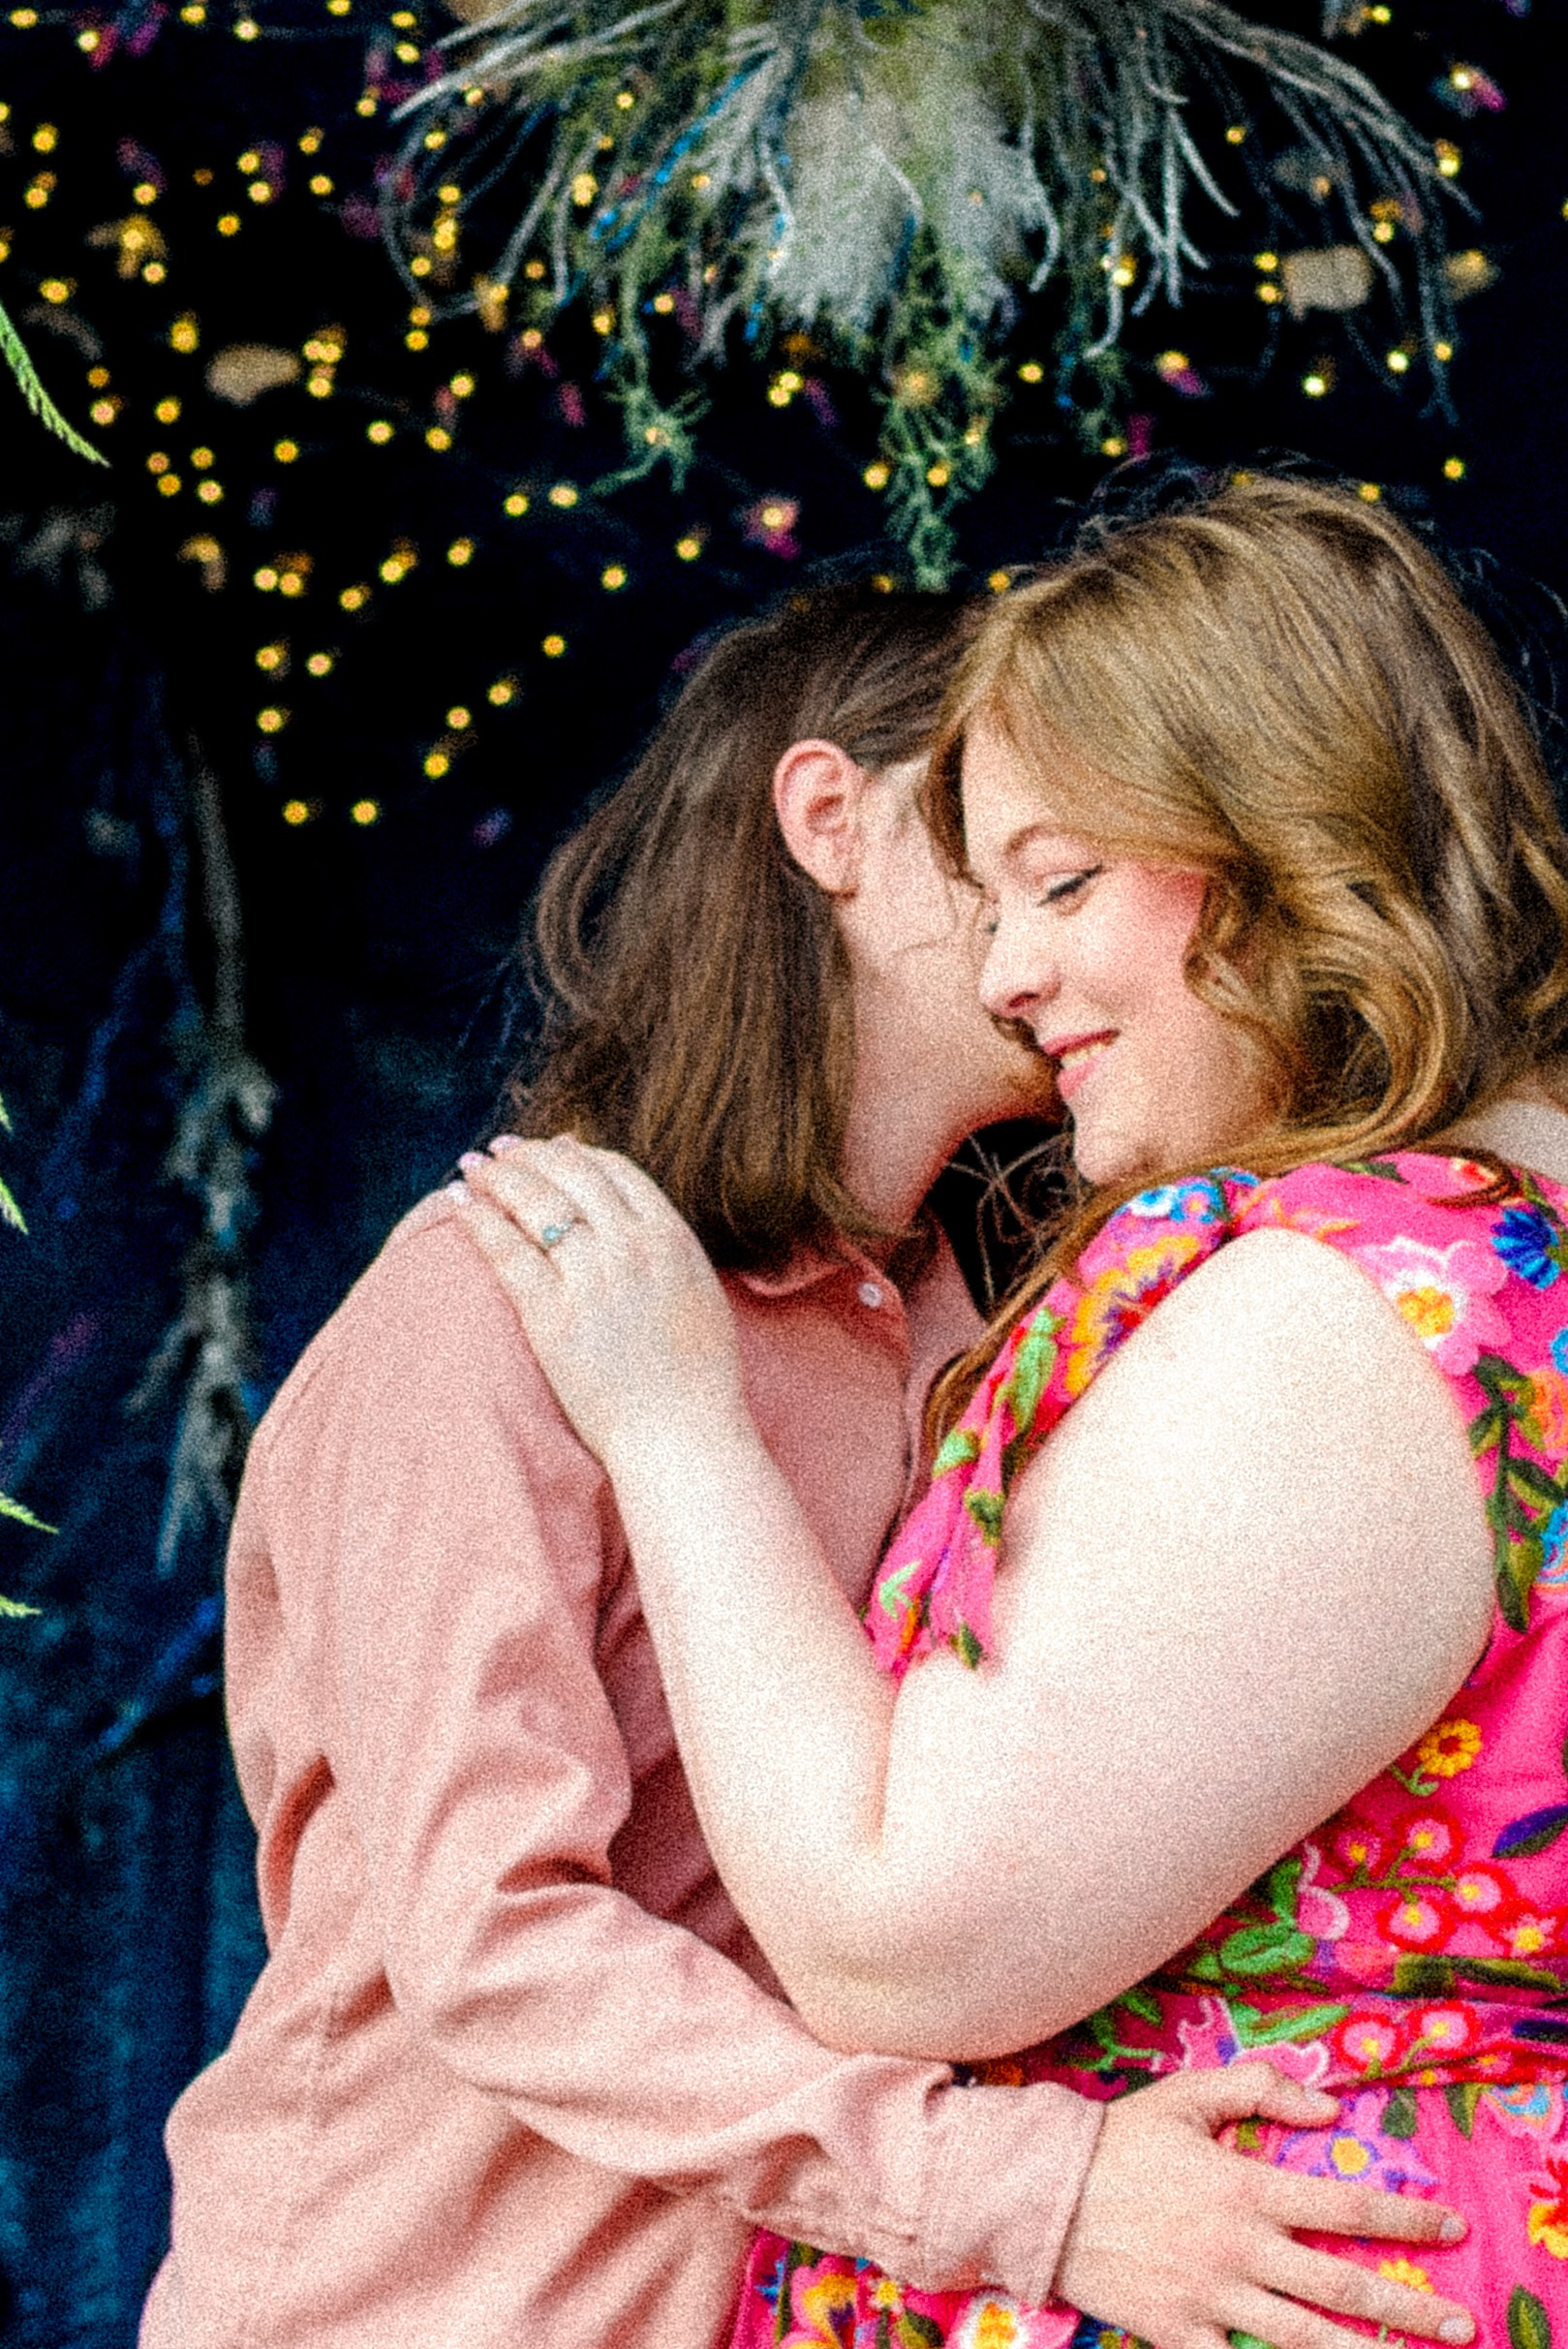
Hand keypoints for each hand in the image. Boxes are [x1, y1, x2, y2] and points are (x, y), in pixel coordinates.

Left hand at [453, 1137, 746, 1468]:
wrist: (682, 1437)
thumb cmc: (697, 1380)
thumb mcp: (699, 1293)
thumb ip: (668, 1250)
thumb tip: (637, 1223)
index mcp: (671, 1238)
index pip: (615, 1169)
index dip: (575, 1153)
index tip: (549, 1150)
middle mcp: (631, 1247)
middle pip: (571, 1173)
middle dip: (530, 1154)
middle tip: (502, 1151)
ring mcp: (591, 1279)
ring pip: (534, 1201)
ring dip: (498, 1175)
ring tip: (474, 1167)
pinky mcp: (551, 1317)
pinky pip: (506, 1252)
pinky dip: (478, 1220)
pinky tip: (458, 1206)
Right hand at [1055, 2063, 1471, 2348]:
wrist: (1043, 2194)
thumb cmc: (1121, 2140)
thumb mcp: (1188, 2095)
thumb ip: (1259, 2088)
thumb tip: (1328, 2108)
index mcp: (1245, 2188)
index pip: (1344, 2210)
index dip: (1404, 2221)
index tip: (1449, 2228)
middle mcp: (1238, 2249)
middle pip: (1341, 2288)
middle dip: (1409, 2308)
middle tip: (1462, 2325)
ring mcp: (1210, 2298)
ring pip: (1303, 2339)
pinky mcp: (1179, 2333)